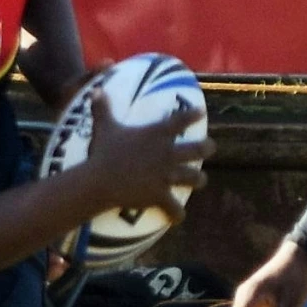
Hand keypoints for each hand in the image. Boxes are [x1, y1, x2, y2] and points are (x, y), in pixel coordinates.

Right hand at [82, 95, 212, 221]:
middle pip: (199, 150)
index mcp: (157, 134)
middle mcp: (168, 153)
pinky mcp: (160, 195)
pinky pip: (175, 208)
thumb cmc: (103, 151)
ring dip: (199, 179)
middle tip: (210, 148)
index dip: (193, 114)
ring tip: (200, 180)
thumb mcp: (104, 127)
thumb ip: (102, 108)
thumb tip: (96, 90)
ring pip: (195, 178)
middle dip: (208, 148)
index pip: (181, 120)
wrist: (100, 180)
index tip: (200, 112)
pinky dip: (177, 214)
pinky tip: (177, 216)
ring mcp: (166, 176)